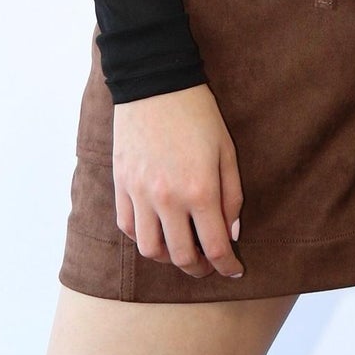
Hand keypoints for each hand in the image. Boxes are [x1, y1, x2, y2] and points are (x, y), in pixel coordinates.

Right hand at [113, 83, 245, 279]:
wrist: (155, 84)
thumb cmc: (198, 115)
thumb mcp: (227, 152)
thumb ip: (232, 197)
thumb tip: (230, 234)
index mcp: (200, 190)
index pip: (215, 247)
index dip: (227, 266)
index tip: (234, 271)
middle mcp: (168, 198)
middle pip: (182, 257)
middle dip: (200, 269)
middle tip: (209, 266)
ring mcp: (139, 193)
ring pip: (150, 249)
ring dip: (169, 258)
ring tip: (182, 251)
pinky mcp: (121, 185)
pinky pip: (128, 227)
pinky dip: (144, 238)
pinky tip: (158, 232)